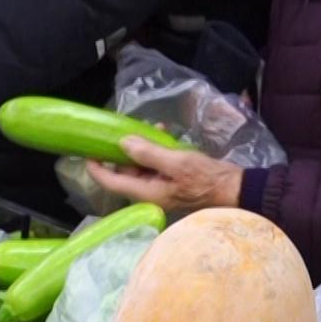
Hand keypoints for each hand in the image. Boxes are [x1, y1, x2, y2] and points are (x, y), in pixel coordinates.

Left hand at [85, 137, 242, 215]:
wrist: (234, 188)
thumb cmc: (205, 178)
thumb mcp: (176, 162)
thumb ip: (148, 154)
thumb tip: (122, 143)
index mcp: (146, 193)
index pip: (111, 183)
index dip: (96, 168)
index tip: (86, 151)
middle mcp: (149, 193)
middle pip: (124, 173)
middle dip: (123, 151)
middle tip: (126, 129)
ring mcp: (160, 188)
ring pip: (140, 166)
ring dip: (142, 146)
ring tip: (151, 128)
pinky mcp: (171, 181)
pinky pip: (155, 165)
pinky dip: (156, 149)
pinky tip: (164, 132)